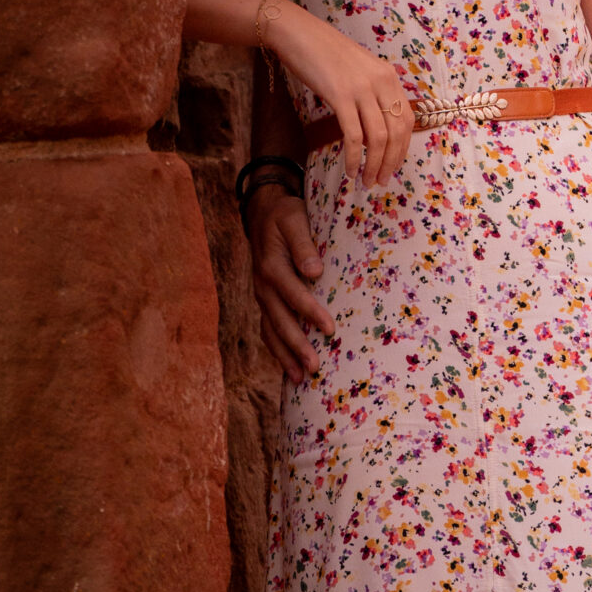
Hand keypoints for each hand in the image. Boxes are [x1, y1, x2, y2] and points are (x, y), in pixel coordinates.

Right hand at [245, 181, 331, 382]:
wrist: (263, 213)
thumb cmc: (285, 215)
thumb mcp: (294, 219)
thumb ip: (304, 244)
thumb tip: (314, 271)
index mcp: (271, 266)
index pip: (293, 294)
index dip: (310, 312)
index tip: (329, 330)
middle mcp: (263, 286)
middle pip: (279, 321)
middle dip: (297, 346)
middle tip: (315, 368)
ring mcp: (262, 296)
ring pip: (271, 331)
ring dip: (285, 355)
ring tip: (301, 379)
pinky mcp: (265, 301)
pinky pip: (268, 330)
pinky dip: (277, 350)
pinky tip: (289, 368)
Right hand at [265, 0, 413, 184]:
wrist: (298, 34)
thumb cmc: (325, 54)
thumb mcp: (359, 71)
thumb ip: (372, 94)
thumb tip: (376, 130)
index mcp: (389, 77)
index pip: (407, 121)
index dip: (402, 149)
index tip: (392, 166)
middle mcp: (381, 82)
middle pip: (396, 133)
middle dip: (390, 163)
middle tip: (380, 181)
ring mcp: (362, 89)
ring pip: (378, 138)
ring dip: (373, 166)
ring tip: (366, 182)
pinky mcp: (340, 96)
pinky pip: (353, 136)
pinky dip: (354, 158)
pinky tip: (350, 170)